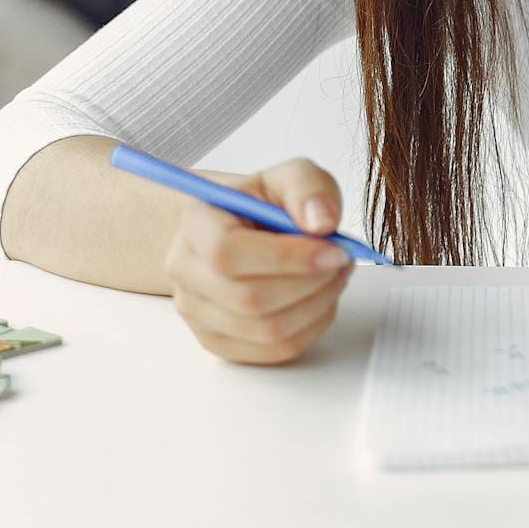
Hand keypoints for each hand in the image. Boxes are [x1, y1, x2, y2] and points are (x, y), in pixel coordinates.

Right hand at [163, 158, 352, 363]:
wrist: (238, 229)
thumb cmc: (263, 204)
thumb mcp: (290, 176)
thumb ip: (308, 188)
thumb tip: (322, 223)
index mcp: (196, 222)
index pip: (228, 253)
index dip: (287, 258)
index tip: (334, 250)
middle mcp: (185, 270)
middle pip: (250, 300)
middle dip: (312, 283)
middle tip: (343, 260)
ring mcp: (196, 311)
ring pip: (266, 331)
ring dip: (317, 305)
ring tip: (335, 275)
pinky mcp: (217, 340)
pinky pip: (273, 351)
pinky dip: (310, 327)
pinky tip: (319, 299)